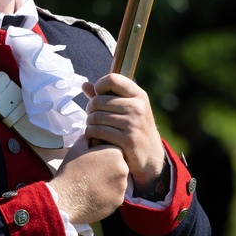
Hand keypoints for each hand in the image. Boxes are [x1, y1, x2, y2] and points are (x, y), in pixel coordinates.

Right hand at [48, 135, 128, 224]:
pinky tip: (95, 194)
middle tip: (93, 173)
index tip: (93, 159)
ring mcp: (123, 187)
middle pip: (119, 165)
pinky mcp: (119, 201)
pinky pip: (116, 194)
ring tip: (93, 184)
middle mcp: (124, 169)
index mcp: (116, 153)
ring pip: (119, 180)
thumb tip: (91, 135)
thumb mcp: (77, 148)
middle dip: (108, 167)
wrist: (66, 199)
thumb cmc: (71, 171)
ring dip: (110, 181)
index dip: (103, 154)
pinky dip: (108, 194)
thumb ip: (88, 138)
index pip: (115, 150)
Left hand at [83, 74, 166, 189]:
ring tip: (93, 127)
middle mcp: (137, 107)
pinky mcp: (127, 140)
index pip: (112, 79)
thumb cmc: (135, 128)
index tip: (98, 96)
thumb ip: (105, 96)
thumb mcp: (128, 108)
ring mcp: (133, 123)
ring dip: (89, 123)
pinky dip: (91, 134)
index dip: (99, 86)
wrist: (151, 156)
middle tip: (92, 116)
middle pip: (98, 101)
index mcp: (139, 95)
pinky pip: (98, 132)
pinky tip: (94, 137)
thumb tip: (84, 85)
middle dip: (90, 109)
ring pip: (96, 117)